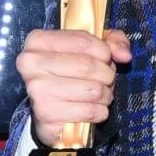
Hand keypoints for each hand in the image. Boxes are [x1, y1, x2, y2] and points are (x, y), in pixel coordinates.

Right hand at [16, 29, 131, 146]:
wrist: (51, 110)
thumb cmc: (72, 72)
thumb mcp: (92, 48)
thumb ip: (112, 42)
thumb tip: (124, 54)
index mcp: (38, 41)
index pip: (83, 41)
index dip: (104, 51)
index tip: (106, 58)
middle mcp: (31, 64)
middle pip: (88, 66)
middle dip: (107, 74)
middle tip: (106, 79)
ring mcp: (36, 90)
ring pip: (93, 90)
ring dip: (106, 94)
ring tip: (101, 94)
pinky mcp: (46, 115)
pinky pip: (89, 111)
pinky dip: (100, 111)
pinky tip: (94, 109)